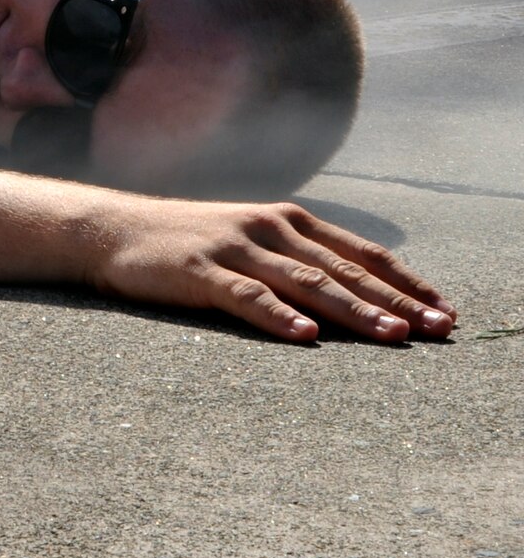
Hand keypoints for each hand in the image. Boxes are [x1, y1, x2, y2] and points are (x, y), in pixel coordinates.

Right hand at [89, 198, 455, 343]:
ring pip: (307, 283)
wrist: (111, 229)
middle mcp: (270, 228)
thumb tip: (350, 293)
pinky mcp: (199, 271)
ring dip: (354, 311)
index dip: (407, 282)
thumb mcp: (246, 240)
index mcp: (288, 220)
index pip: (363, 253)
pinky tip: (307, 337)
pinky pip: (248, 296)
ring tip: (391, 336)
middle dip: (396, 302)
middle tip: (436, 330)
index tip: (445, 311)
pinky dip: (280, 317)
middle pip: (345, 269)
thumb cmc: (184, 243)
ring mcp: (235, 247)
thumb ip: (292, 258)